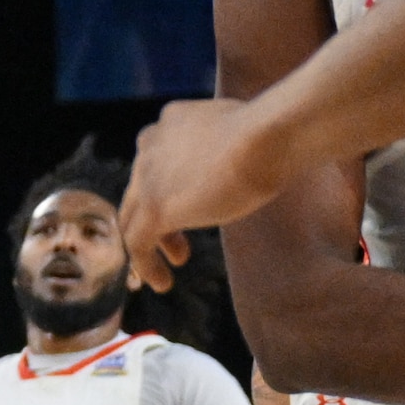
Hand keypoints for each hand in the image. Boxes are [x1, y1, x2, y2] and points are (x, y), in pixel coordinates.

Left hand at [118, 95, 277, 261]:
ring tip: (175, 263)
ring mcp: (147, 175)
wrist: (264, 138)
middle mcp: (151, 144)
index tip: (189, 206)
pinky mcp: (153, 207)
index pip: (158, 160)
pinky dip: (146, 264)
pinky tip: (163, 282)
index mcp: (171, 122)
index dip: (169, 187)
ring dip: (151, 242)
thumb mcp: (241, 135)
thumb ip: (227, 147)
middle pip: (142, 188)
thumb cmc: (270, 134)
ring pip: (134, 215)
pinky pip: (137, 241)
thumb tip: (245, 158)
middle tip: (181, 243)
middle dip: (159, 216)